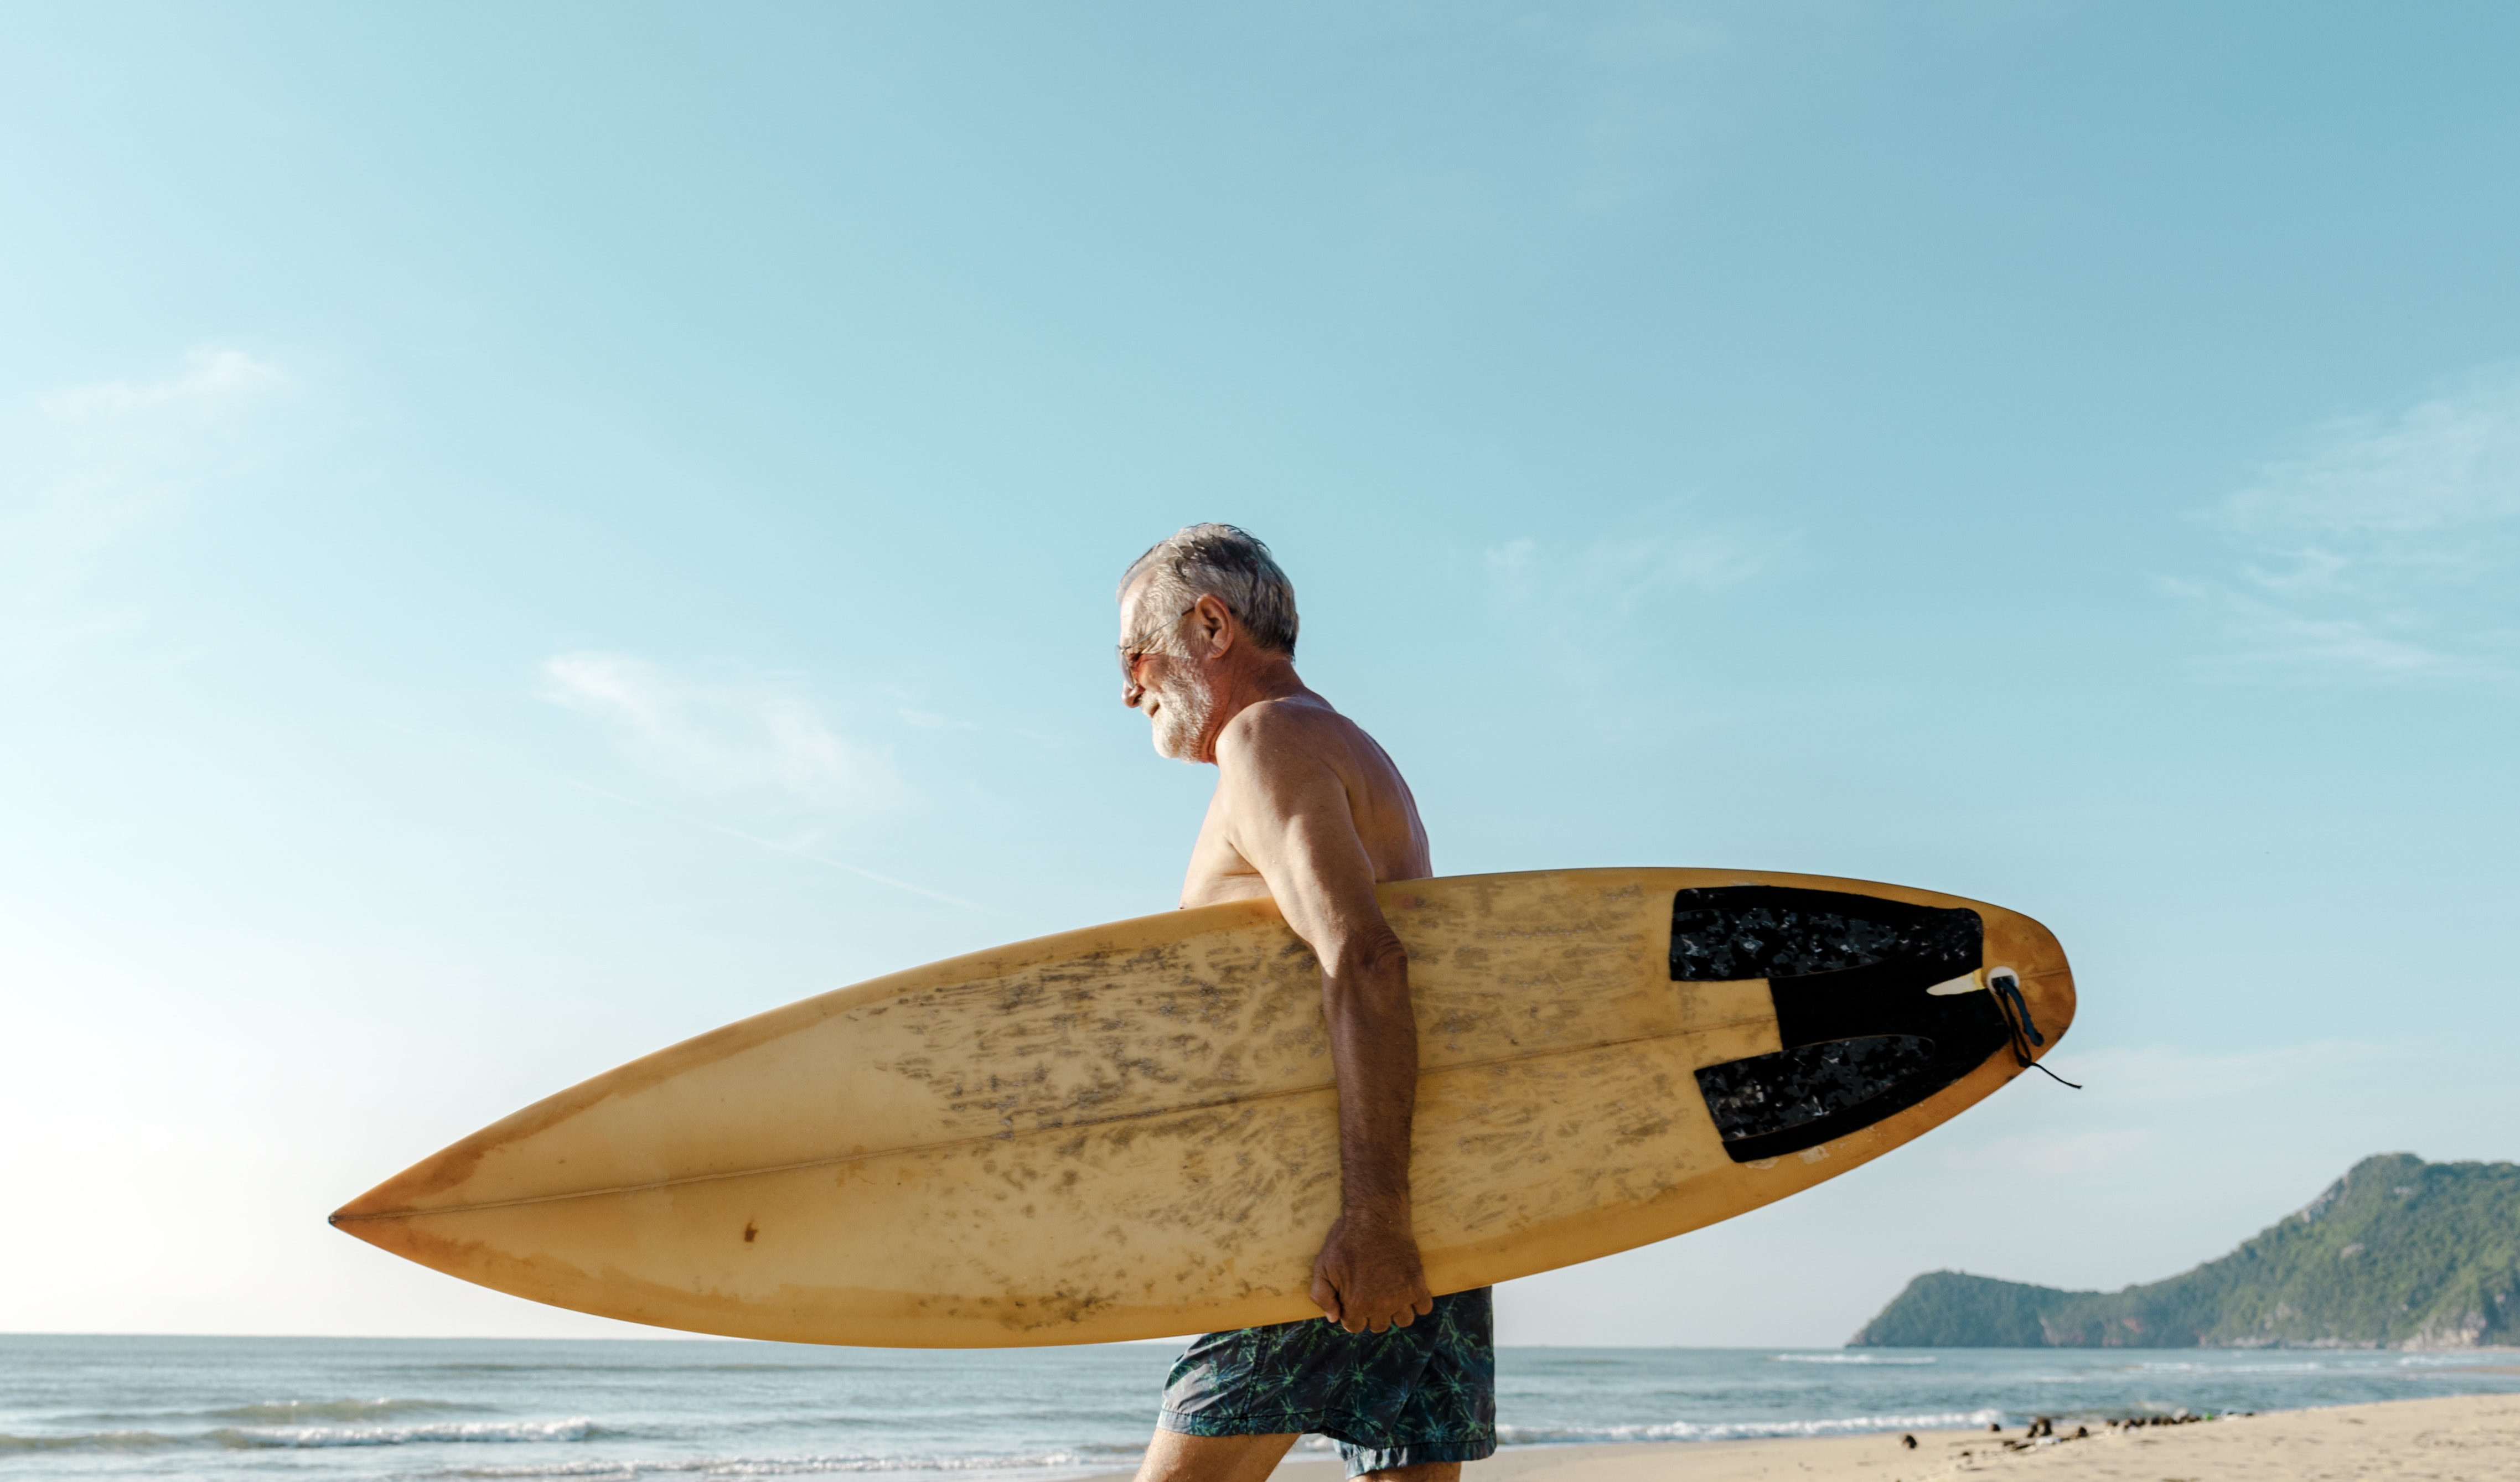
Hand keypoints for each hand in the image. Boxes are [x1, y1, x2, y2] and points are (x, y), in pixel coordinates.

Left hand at [1309, 1213, 1433, 1333]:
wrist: (1375, 1216)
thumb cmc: (1346, 1240)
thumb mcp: (1323, 1266)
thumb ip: (1322, 1296)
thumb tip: (1333, 1318)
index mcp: (1356, 1304)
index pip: (1355, 1326)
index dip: (1351, 1313)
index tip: (1353, 1299)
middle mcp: (1381, 1305)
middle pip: (1379, 1325)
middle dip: (1372, 1313)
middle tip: (1371, 1292)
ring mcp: (1402, 1296)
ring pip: (1403, 1320)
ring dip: (1396, 1311)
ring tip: (1390, 1293)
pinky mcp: (1418, 1284)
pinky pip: (1424, 1307)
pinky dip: (1418, 1302)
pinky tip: (1408, 1289)